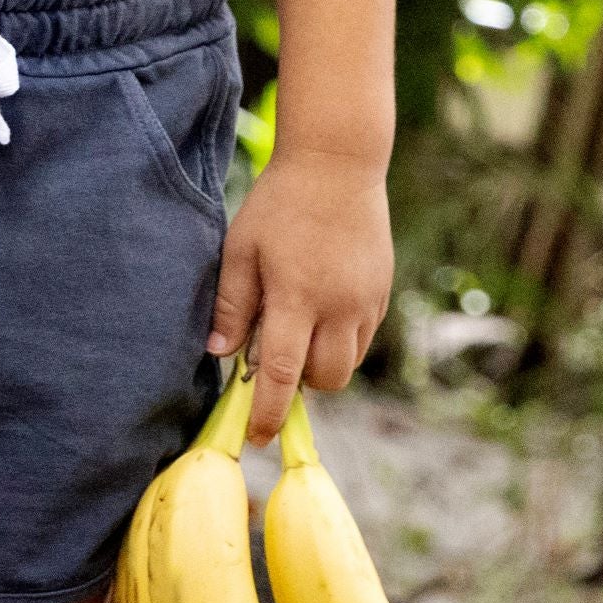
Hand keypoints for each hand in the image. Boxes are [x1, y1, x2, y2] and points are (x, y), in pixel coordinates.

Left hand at [207, 147, 391, 438]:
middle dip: (300, 383)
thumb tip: (220, 354)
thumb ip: (233, 305)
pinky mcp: (382, 293)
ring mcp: (367, 301)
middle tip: (275, 358)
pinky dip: (341, 340)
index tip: (258, 436)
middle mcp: (340, 307)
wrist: (338, 166)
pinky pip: (362, 337)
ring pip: (349, 363)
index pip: (285, 373)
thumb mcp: (241, 249)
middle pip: (326, 378)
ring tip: (298, 330)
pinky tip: (320, 309)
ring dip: (322, 362)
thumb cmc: (279, 204)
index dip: (270, 410)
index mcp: (298, 297)